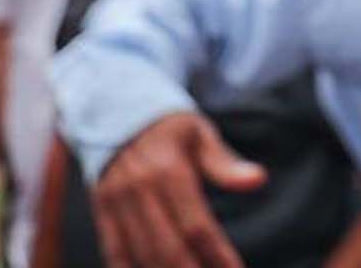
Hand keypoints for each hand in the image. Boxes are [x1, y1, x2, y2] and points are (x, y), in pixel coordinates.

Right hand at [91, 111, 267, 267]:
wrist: (117, 107)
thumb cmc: (169, 127)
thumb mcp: (200, 134)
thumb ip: (225, 164)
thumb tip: (258, 179)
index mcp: (168, 168)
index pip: (197, 226)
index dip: (218, 256)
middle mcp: (139, 188)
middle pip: (169, 249)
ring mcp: (116, 201)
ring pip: (142, 255)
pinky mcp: (102, 209)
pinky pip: (114, 251)